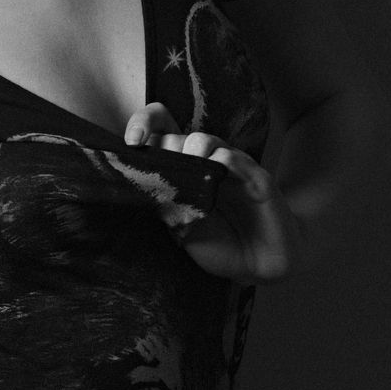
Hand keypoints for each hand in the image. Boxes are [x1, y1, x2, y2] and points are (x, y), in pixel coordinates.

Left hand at [124, 101, 303, 282]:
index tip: (132, 142)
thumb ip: (165, 210)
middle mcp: (205, 162)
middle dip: (164, 149)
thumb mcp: (183, 231)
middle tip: (166, 173)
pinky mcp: (254, 175)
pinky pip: (232, 158)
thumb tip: (138, 191)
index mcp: (184, 170)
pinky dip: (219, 163)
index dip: (142, 125)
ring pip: (202, 139)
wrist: (259, 264)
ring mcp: (230, 165)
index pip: (159, 131)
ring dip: (189, 152)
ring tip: (188, 176)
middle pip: (175, 135)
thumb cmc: (220, 246)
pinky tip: (213, 178)